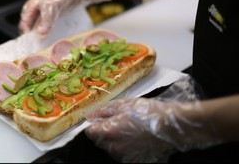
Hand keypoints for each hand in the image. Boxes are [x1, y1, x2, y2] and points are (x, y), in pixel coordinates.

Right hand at [19, 0, 108, 35]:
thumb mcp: (52, 7)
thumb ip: (46, 20)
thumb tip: (40, 32)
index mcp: (38, 0)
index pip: (27, 12)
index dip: (25, 22)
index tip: (26, 32)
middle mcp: (43, 3)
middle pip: (33, 16)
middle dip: (31, 26)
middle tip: (32, 37)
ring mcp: (51, 7)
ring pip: (42, 19)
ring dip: (40, 28)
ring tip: (40, 37)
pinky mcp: (60, 11)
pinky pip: (51, 21)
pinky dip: (49, 27)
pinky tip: (50, 33)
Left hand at [85, 77, 221, 162]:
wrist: (171, 126)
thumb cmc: (149, 112)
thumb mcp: (125, 105)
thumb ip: (105, 111)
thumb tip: (90, 116)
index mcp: (109, 131)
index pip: (90, 131)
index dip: (94, 124)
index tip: (101, 119)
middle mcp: (114, 147)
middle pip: (100, 140)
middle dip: (104, 131)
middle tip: (118, 121)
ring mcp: (125, 156)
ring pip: (111, 148)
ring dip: (114, 139)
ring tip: (129, 128)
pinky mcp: (135, 160)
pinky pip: (123, 154)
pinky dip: (125, 146)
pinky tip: (135, 137)